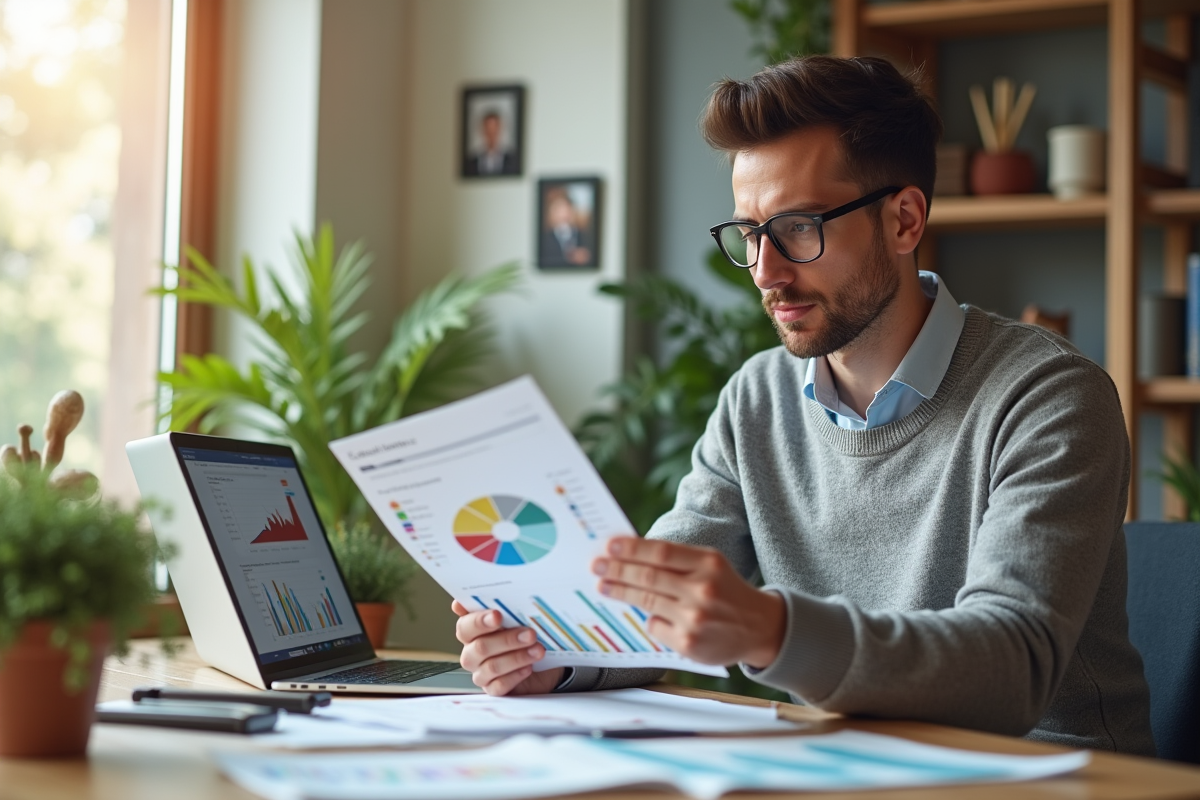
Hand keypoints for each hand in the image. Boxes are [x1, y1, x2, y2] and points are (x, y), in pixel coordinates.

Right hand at [452, 600, 564, 694]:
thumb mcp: (516, 618)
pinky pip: (499, 686)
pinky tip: (529, 668)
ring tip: (538, 650)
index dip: (479, 621)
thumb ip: (503, 607)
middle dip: (507, 639)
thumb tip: (497, 591)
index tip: (498, 615)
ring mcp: (481, 673)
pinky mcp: (493, 690)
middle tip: (530, 634)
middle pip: (480, 647)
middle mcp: (472, 653)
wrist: (543, 662)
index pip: (465, 626)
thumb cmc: (523, 634)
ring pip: (492, 667)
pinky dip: (515, 676)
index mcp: (471, 631)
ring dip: (517, 657)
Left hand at [591, 538, 785, 668]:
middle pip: (649, 577)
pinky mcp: (689, 643)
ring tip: (603, 585)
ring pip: (647, 601)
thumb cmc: (727, 590)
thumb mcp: (711, 565)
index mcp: (709, 564)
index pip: (661, 553)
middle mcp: (703, 590)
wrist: (760, 627)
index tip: (609, 545)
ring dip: (620, 591)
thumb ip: (677, 560)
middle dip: (617, 569)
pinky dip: (648, 618)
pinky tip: (645, 613)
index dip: (631, 549)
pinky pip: (655, 626)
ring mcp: (695, 618)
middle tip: (596, 565)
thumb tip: (631, 554)